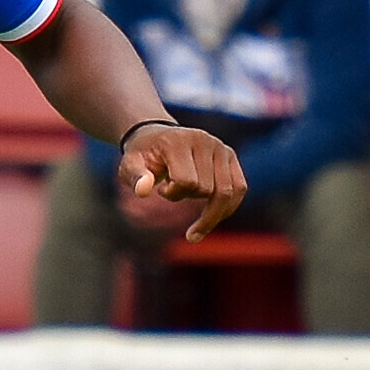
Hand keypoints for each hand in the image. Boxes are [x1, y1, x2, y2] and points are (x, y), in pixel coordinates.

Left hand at [118, 124, 246, 240]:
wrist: (156, 136)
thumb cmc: (142, 155)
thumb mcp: (129, 165)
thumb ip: (135, 177)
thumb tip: (143, 191)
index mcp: (180, 142)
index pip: (187, 181)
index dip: (174, 194)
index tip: (161, 190)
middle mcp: (206, 142)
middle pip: (207, 189)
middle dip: (188, 198)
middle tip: (170, 191)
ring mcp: (221, 148)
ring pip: (228, 192)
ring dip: (210, 214)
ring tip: (193, 233)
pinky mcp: (230, 156)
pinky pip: (240, 188)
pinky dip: (227, 209)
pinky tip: (211, 222)